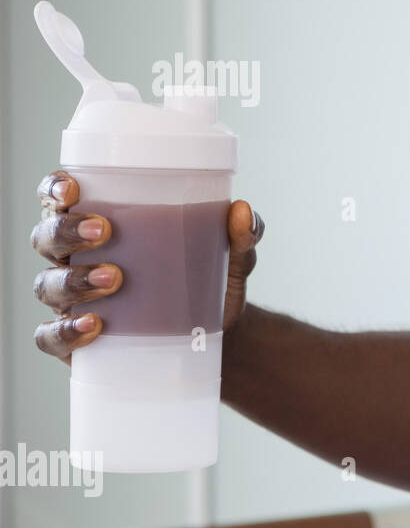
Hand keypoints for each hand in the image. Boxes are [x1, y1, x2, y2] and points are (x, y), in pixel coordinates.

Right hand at [30, 169, 263, 359]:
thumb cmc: (210, 281)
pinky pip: (51, 336)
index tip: (73, 188)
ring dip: (74, 279)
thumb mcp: (230, 256)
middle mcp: (76, 258)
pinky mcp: (76, 339)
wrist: (219, 338)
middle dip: (66, 230)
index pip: (60, 198)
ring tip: (116, 279)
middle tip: (104, 231)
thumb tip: (245, 212)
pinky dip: (65, 331)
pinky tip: (93, 326)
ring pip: (48, 284)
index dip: (55, 188)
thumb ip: (241, 234)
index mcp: (99, 224)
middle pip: (47, 236)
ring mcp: (73, 300)